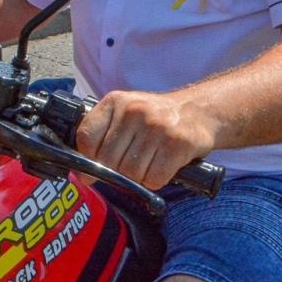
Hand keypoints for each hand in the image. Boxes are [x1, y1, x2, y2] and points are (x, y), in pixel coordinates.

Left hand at [75, 90, 216, 189]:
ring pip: (131, 173)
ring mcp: (156, 127)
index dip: (88, 157)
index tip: (95, 165)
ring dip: (139, 176)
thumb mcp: (125, 112)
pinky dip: (156, 180)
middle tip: (130, 165)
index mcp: (115, 101)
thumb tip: (83, 174)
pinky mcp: (177, 144)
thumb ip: (103, 135)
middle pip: (108, 161)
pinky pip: (154, 178)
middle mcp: (134, 111)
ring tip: (149, 162)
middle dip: (117, 171)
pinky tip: (162, 166)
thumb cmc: (155, 118)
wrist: (198, 111)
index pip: (86, 137)